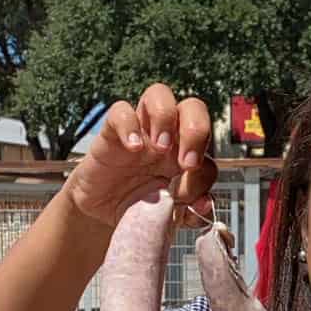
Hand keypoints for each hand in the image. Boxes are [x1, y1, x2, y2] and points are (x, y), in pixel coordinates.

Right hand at [65, 84, 216, 228]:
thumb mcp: (167, 215)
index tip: (188, 197)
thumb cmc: (139, 206)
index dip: (203, 172)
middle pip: (193, 107)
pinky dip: (128, 125)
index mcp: (186, 153)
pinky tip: (132, 148)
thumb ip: (188, 212)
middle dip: (196, 130)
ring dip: (165, 117)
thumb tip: (205, 204)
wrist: (102, 211)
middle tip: (186, 163)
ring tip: (159, 148)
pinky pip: (121, 111)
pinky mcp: (112, 132)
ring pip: (159, 94)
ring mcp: (140, 130)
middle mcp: (167, 136)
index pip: (208, 149)